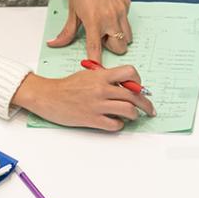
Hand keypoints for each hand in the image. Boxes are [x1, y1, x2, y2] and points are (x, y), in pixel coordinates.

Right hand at [13, 67, 154, 131]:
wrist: (48, 96)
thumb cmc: (68, 85)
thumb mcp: (88, 74)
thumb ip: (106, 78)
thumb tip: (126, 86)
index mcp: (101, 75)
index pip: (130, 72)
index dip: (138, 80)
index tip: (140, 87)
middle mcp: (102, 89)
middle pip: (134, 94)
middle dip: (146, 103)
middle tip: (149, 108)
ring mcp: (97, 105)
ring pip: (128, 110)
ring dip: (134, 114)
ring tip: (133, 116)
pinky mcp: (92, 119)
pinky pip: (115, 124)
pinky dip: (119, 125)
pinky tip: (117, 122)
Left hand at [47, 0, 131, 61]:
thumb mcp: (72, 11)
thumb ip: (67, 32)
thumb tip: (54, 44)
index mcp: (93, 21)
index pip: (96, 48)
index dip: (98, 62)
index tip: (98, 71)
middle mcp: (110, 17)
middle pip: (120, 47)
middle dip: (113, 47)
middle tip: (102, 37)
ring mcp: (120, 11)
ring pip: (127, 36)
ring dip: (118, 36)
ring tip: (106, 25)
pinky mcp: (127, 4)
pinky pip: (127, 21)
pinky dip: (120, 21)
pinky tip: (110, 10)